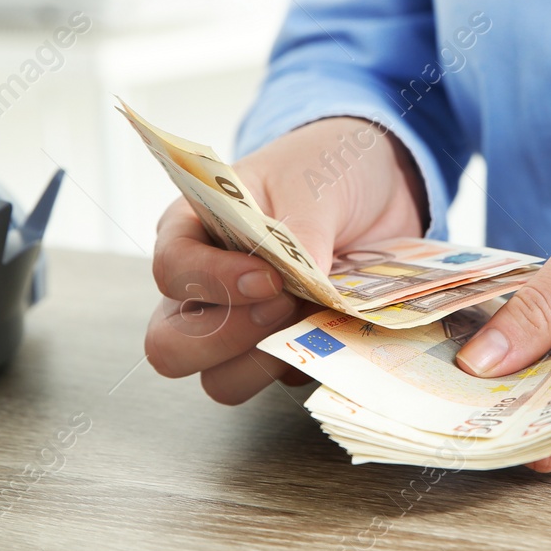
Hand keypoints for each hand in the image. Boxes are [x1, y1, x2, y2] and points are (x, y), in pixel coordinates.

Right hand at [143, 117, 425, 402]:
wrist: (380, 186)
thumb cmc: (324, 170)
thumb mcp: (312, 184)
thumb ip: (301, 233)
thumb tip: (305, 282)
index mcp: (191, 230)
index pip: (172, 270)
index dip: (212, 281)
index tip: (268, 278)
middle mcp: (203, 287)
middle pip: (170, 346)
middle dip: (223, 339)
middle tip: (282, 305)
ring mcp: (242, 327)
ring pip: (220, 380)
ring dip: (264, 362)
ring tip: (311, 319)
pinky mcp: (286, 349)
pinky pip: (283, 380)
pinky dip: (311, 363)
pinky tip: (341, 329)